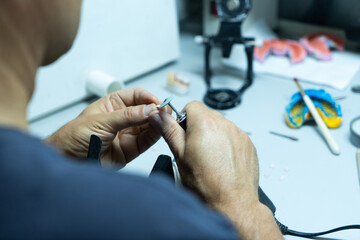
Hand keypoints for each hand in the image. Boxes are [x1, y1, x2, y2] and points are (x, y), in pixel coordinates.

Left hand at [46, 88, 169, 167]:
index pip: (135, 96)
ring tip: (164, 121)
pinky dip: (156, 136)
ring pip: (148, 126)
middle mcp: (121, 119)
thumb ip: (127, 116)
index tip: (157, 102)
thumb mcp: (101, 121)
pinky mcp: (130, 149)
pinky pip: (147, 141)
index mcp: (112, 105)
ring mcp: (126, 134)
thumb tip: (149, 109)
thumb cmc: (73, 137)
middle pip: (144, 111)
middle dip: (155, 111)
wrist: (67, 161)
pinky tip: (160, 130)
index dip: (147, 97)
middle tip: (164, 112)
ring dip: (158, 123)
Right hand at [149, 101, 282, 239]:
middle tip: (194, 149)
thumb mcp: (179, 155)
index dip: (184, 118)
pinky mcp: (249, 144)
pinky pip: (234, 137)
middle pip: (207, 115)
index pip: (192, 105)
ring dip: (214, 136)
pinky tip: (222, 162)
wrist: (232, 203)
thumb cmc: (206, 184)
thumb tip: (159, 116)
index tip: (183, 132)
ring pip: (221, 126)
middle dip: (199, 127)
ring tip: (209, 158)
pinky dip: (227, 145)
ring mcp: (239, 134)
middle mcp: (225, 125)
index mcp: (205, 123)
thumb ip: (169, 131)